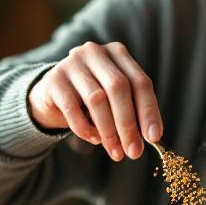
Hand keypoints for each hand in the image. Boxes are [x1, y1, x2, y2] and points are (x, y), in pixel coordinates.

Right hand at [27, 41, 162, 161]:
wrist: (52, 96)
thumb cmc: (91, 99)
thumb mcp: (115, 99)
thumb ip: (133, 111)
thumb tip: (151, 136)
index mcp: (117, 53)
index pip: (140, 82)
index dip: (148, 111)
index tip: (154, 137)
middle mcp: (95, 52)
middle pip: (118, 88)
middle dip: (128, 124)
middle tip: (134, 152)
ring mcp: (72, 63)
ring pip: (96, 98)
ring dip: (109, 131)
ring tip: (116, 152)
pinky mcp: (54, 79)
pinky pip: (72, 107)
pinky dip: (85, 128)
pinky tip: (94, 139)